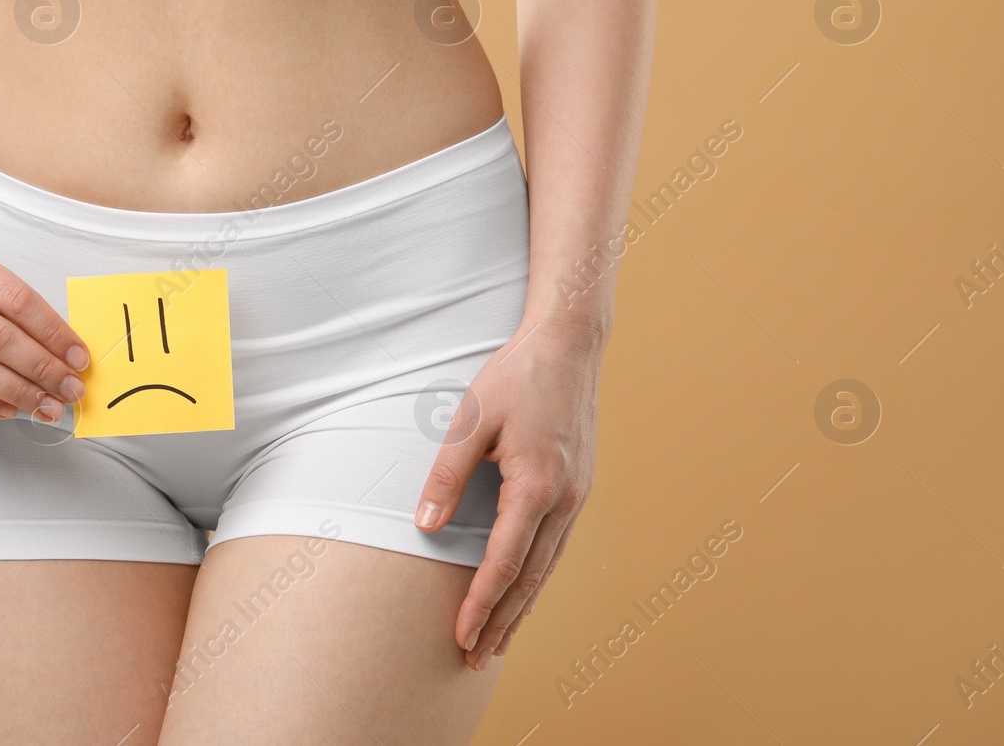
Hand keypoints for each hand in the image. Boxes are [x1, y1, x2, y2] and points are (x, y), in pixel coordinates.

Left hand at [415, 313, 603, 669]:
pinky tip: (525, 591)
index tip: (462, 636)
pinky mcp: (579, 487)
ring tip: (499, 642)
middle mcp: (564, 499)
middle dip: (503, 621)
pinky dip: (538, 577)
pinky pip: (557, 546)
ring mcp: (578, 496)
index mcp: (536, 486)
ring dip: (523, 607)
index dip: (481, 603)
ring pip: (548, 567)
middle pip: (531, 578)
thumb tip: (424, 527)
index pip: (504, 562)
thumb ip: (445, 476)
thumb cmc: (516, 377)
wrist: (569, 345)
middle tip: (477, 659)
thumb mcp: (469, 421)